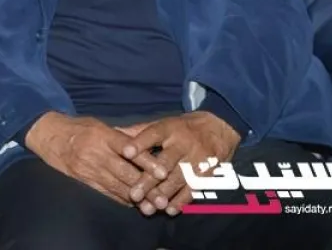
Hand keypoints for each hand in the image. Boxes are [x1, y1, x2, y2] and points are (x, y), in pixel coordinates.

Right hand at [25, 112, 166, 205]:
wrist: (49, 135)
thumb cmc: (79, 128)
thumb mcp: (100, 124)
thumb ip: (123, 134)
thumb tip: (148, 138)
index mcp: (103, 135)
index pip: (129, 149)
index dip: (146, 161)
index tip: (163, 172)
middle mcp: (97, 153)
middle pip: (126, 173)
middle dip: (146, 187)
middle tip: (163, 198)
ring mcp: (89, 169)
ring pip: (117, 186)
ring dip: (137, 198)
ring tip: (153, 206)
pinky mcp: (84, 180)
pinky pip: (106, 192)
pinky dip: (122, 199)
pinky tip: (135, 204)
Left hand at [121, 111, 240, 215]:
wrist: (218, 128)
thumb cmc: (181, 128)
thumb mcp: (162, 124)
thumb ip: (139, 131)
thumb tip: (113, 132)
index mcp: (169, 128)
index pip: (152, 134)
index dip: (139, 143)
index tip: (125, 152)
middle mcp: (183, 143)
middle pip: (165, 162)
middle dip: (149, 180)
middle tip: (134, 194)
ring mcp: (197, 158)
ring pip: (178, 179)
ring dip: (163, 194)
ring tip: (149, 207)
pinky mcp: (208, 172)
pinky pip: (194, 188)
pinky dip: (182, 200)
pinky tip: (169, 209)